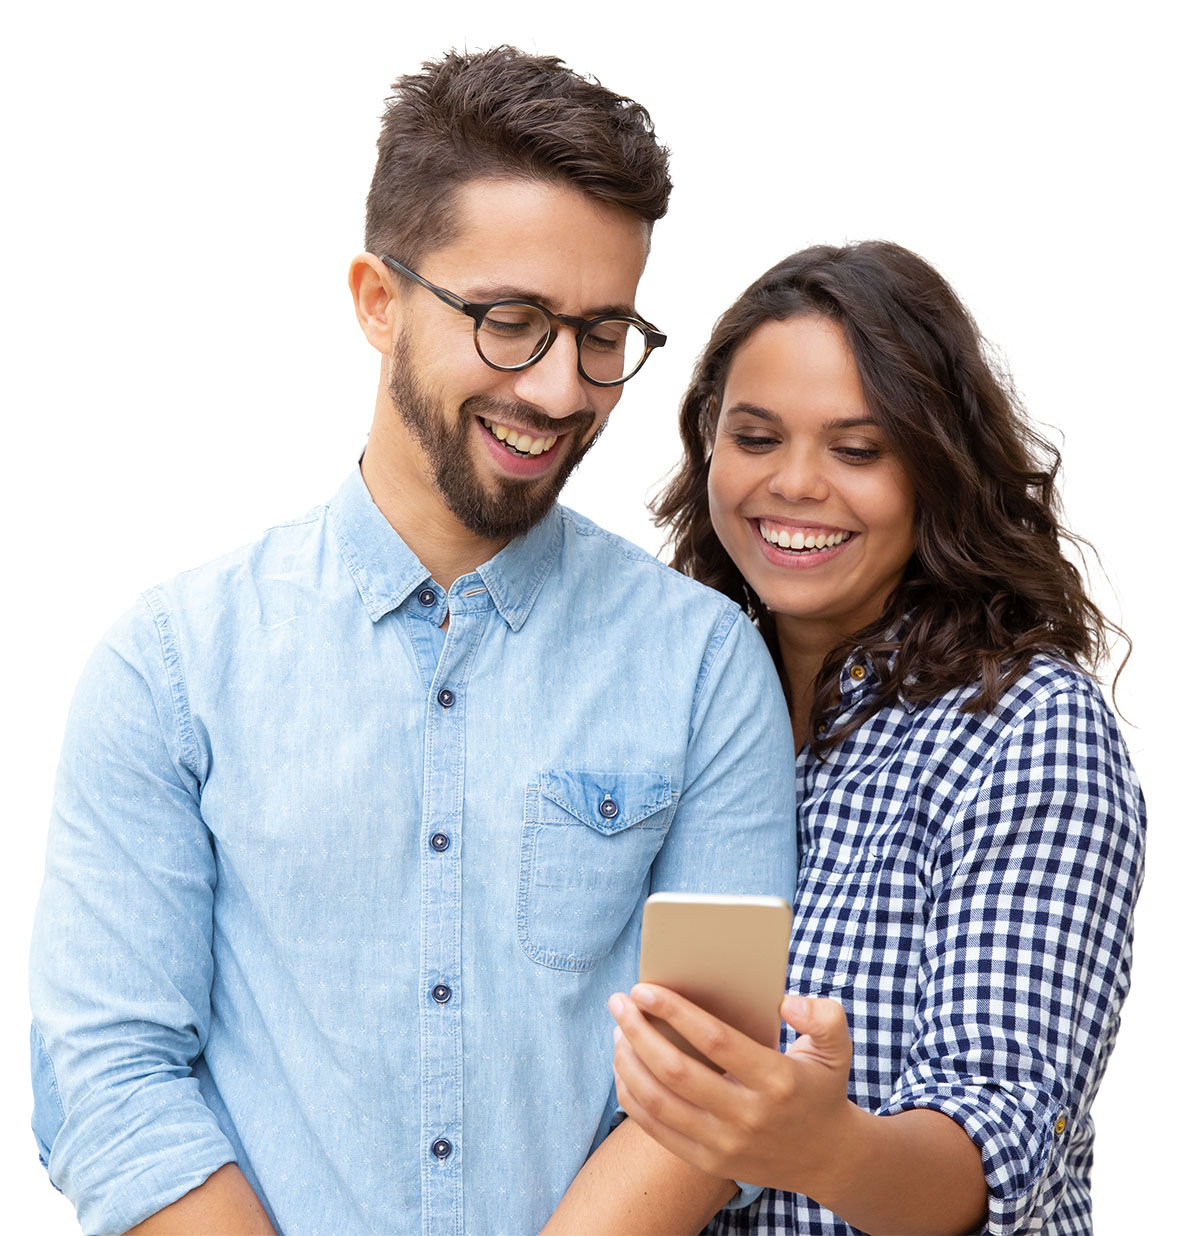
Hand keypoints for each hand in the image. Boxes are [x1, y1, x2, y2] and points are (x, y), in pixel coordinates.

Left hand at [609, 984, 856, 1196]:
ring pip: (658, 1102)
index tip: (645, 988)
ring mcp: (725, 1144)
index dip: (675, 1012)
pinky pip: (656, 1129)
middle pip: (676, 1071)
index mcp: (777, 1080)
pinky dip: (630, 1096)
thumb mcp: (837, 1048)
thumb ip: (823, 1016)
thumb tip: (788, 1002)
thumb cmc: (822, 1089)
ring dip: (628, 1062)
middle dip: (638, 1031)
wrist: (829, 1159)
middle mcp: (748, 1116)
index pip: (715, 1041)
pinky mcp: (708, 1161)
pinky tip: (623, 1066)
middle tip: (619, 1002)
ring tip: (618, 1030)